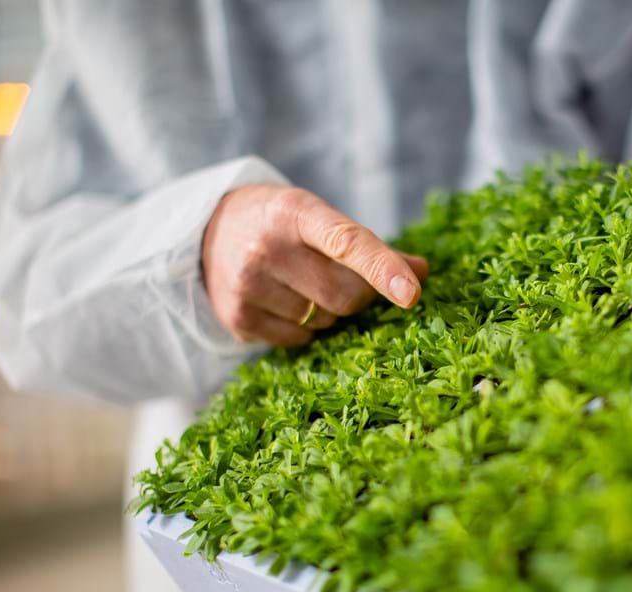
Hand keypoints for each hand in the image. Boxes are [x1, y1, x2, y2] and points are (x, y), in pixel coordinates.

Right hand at [202, 184, 428, 345]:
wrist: (208, 230)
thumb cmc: (281, 223)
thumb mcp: (319, 217)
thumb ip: (371, 245)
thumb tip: (423, 271)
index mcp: (294, 211)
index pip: (347, 242)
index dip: (383, 268)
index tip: (412, 293)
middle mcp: (265, 247)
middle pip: (344, 296)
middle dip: (358, 294)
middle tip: (343, 278)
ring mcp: (247, 285)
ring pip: (324, 321)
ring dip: (329, 311)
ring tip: (302, 284)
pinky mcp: (238, 319)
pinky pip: (299, 339)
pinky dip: (305, 328)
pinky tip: (285, 301)